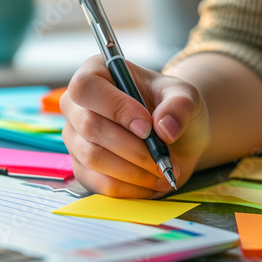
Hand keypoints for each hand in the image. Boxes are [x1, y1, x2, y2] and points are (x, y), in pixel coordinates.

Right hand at [60, 55, 209, 197]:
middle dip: (131, 147)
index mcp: (96, 73)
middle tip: (162, 155)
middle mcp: (77, 105)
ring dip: (133, 170)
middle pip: (89, 126)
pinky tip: (151, 182)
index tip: (147, 127)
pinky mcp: (82, 167)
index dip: (115, 108)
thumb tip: (164, 128)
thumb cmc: (172, 108)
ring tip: (162, 170)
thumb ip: (179, 106)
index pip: (86, 87)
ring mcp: (76, 138)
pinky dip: (129, 188)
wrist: (176, 137)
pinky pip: (98, 182)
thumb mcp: (186, 98)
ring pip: (92, 157)